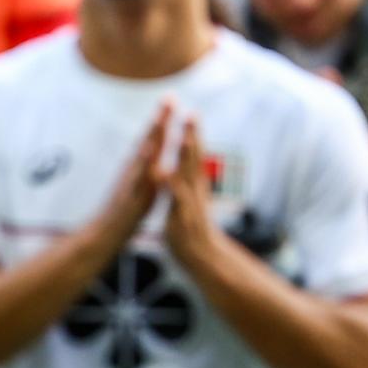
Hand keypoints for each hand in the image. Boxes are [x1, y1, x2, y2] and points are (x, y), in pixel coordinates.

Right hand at [89, 99, 171, 248]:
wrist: (104, 233)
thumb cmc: (123, 210)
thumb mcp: (138, 185)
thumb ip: (146, 167)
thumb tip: (154, 152)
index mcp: (139, 167)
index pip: (152, 138)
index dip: (162, 119)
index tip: (172, 98)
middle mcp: (133, 170)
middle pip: (148, 140)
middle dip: (160, 119)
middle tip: (169, 97)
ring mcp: (130, 182)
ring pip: (142, 156)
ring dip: (151, 137)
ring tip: (161, 119)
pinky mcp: (128, 196)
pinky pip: (137, 179)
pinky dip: (144, 165)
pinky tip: (150, 153)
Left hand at [156, 113, 221, 267]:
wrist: (200, 254)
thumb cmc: (191, 227)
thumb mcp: (188, 200)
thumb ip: (188, 182)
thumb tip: (187, 166)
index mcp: (193, 184)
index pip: (194, 155)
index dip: (193, 134)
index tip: (192, 113)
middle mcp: (194, 189)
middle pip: (194, 159)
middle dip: (193, 136)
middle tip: (193, 114)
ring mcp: (190, 202)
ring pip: (188, 175)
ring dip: (187, 156)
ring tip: (185, 137)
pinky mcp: (182, 216)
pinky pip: (177, 200)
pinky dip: (172, 187)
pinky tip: (166, 174)